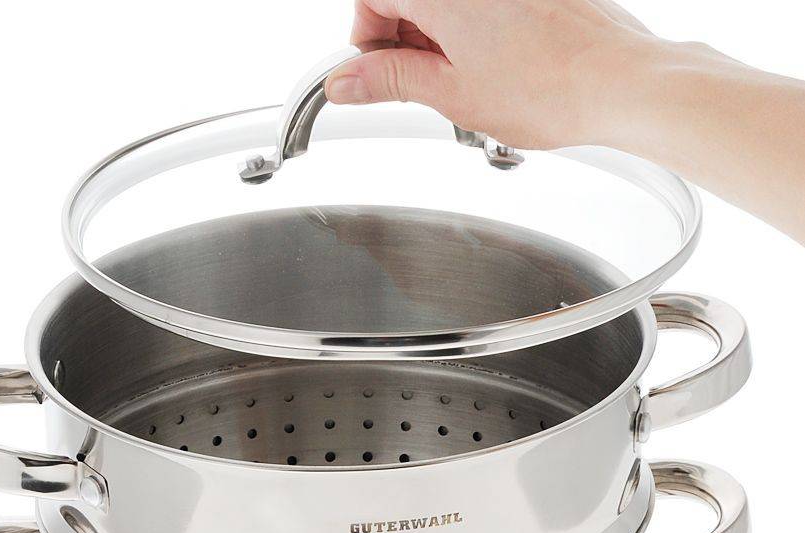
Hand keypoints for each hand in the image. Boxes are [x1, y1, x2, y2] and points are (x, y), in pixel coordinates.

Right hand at [325, 0, 659, 149]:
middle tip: (421, 85)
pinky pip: (482, 2)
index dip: (366, 39)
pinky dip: (473, 28)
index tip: (377, 72)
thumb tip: (344, 82)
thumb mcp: (450, 92)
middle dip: (402, 38)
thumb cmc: (548, 89)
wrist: (618, 82)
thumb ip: (388, 80)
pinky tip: (494, 65)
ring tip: (464, 80)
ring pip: (446, 1)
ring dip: (438, 37)